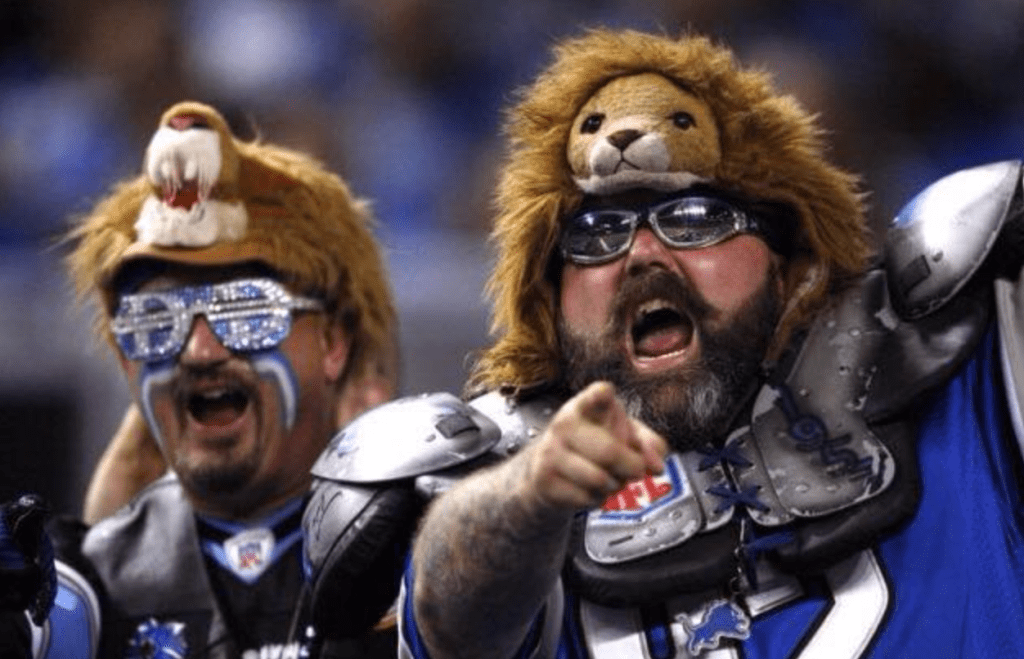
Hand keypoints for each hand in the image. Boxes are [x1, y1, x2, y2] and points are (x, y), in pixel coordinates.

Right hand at [521, 381, 667, 511]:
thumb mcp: (621, 436)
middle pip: (609, 451)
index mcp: (585, 406)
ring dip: (613, 486)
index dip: (601, 395)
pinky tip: (591, 489)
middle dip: (631, 466)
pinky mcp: (544, 479)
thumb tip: (655, 466)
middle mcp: (564, 424)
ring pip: (599, 479)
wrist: (547, 470)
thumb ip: (648, 445)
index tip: (606, 393)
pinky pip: (585, 497)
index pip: (594, 395)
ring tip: (610, 479)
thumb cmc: (591, 448)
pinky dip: (596, 499)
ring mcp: (551, 451)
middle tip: (636, 470)